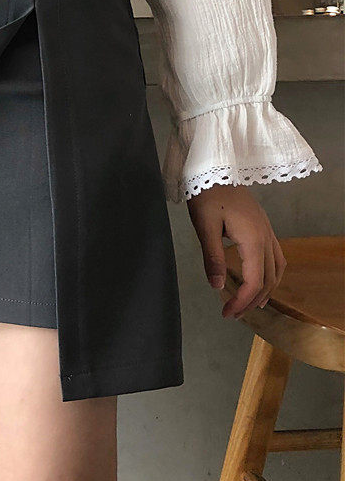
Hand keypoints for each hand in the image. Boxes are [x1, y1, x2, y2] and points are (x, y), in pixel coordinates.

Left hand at [186, 185, 285, 319]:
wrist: (216, 167)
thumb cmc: (207, 193)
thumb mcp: (204, 226)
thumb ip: (213, 257)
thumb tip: (218, 286)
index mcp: (253, 239)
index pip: (254, 281)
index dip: (242, 301)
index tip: (227, 314)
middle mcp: (265, 237)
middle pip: (268, 279)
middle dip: (252, 301)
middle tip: (233, 314)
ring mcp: (267, 231)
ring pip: (276, 268)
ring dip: (265, 289)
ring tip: (251, 305)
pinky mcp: (262, 226)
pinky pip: (276, 256)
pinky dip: (271, 274)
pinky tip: (260, 278)